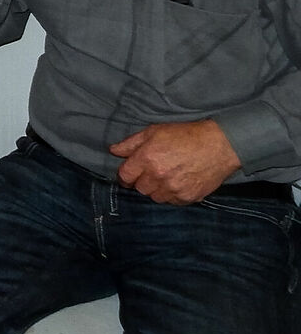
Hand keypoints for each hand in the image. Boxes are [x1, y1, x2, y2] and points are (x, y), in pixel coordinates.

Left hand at [110, 120, 239, 204]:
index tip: (131, 173)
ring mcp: (173, 189)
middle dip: (142, 181)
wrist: (220, 145)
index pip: (125, 176)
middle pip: (139, 188)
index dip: (126, 175)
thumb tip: (113, 151)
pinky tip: (179, 182)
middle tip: (153, 172)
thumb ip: (131, 143)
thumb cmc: (186, 135)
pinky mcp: (187, 197)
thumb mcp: (155, 132)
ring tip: (167, 177)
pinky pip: (172, 202)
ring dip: (157, 189)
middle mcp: (158, 176)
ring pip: (154, 197)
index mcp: (147, 158)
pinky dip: (172, 195)